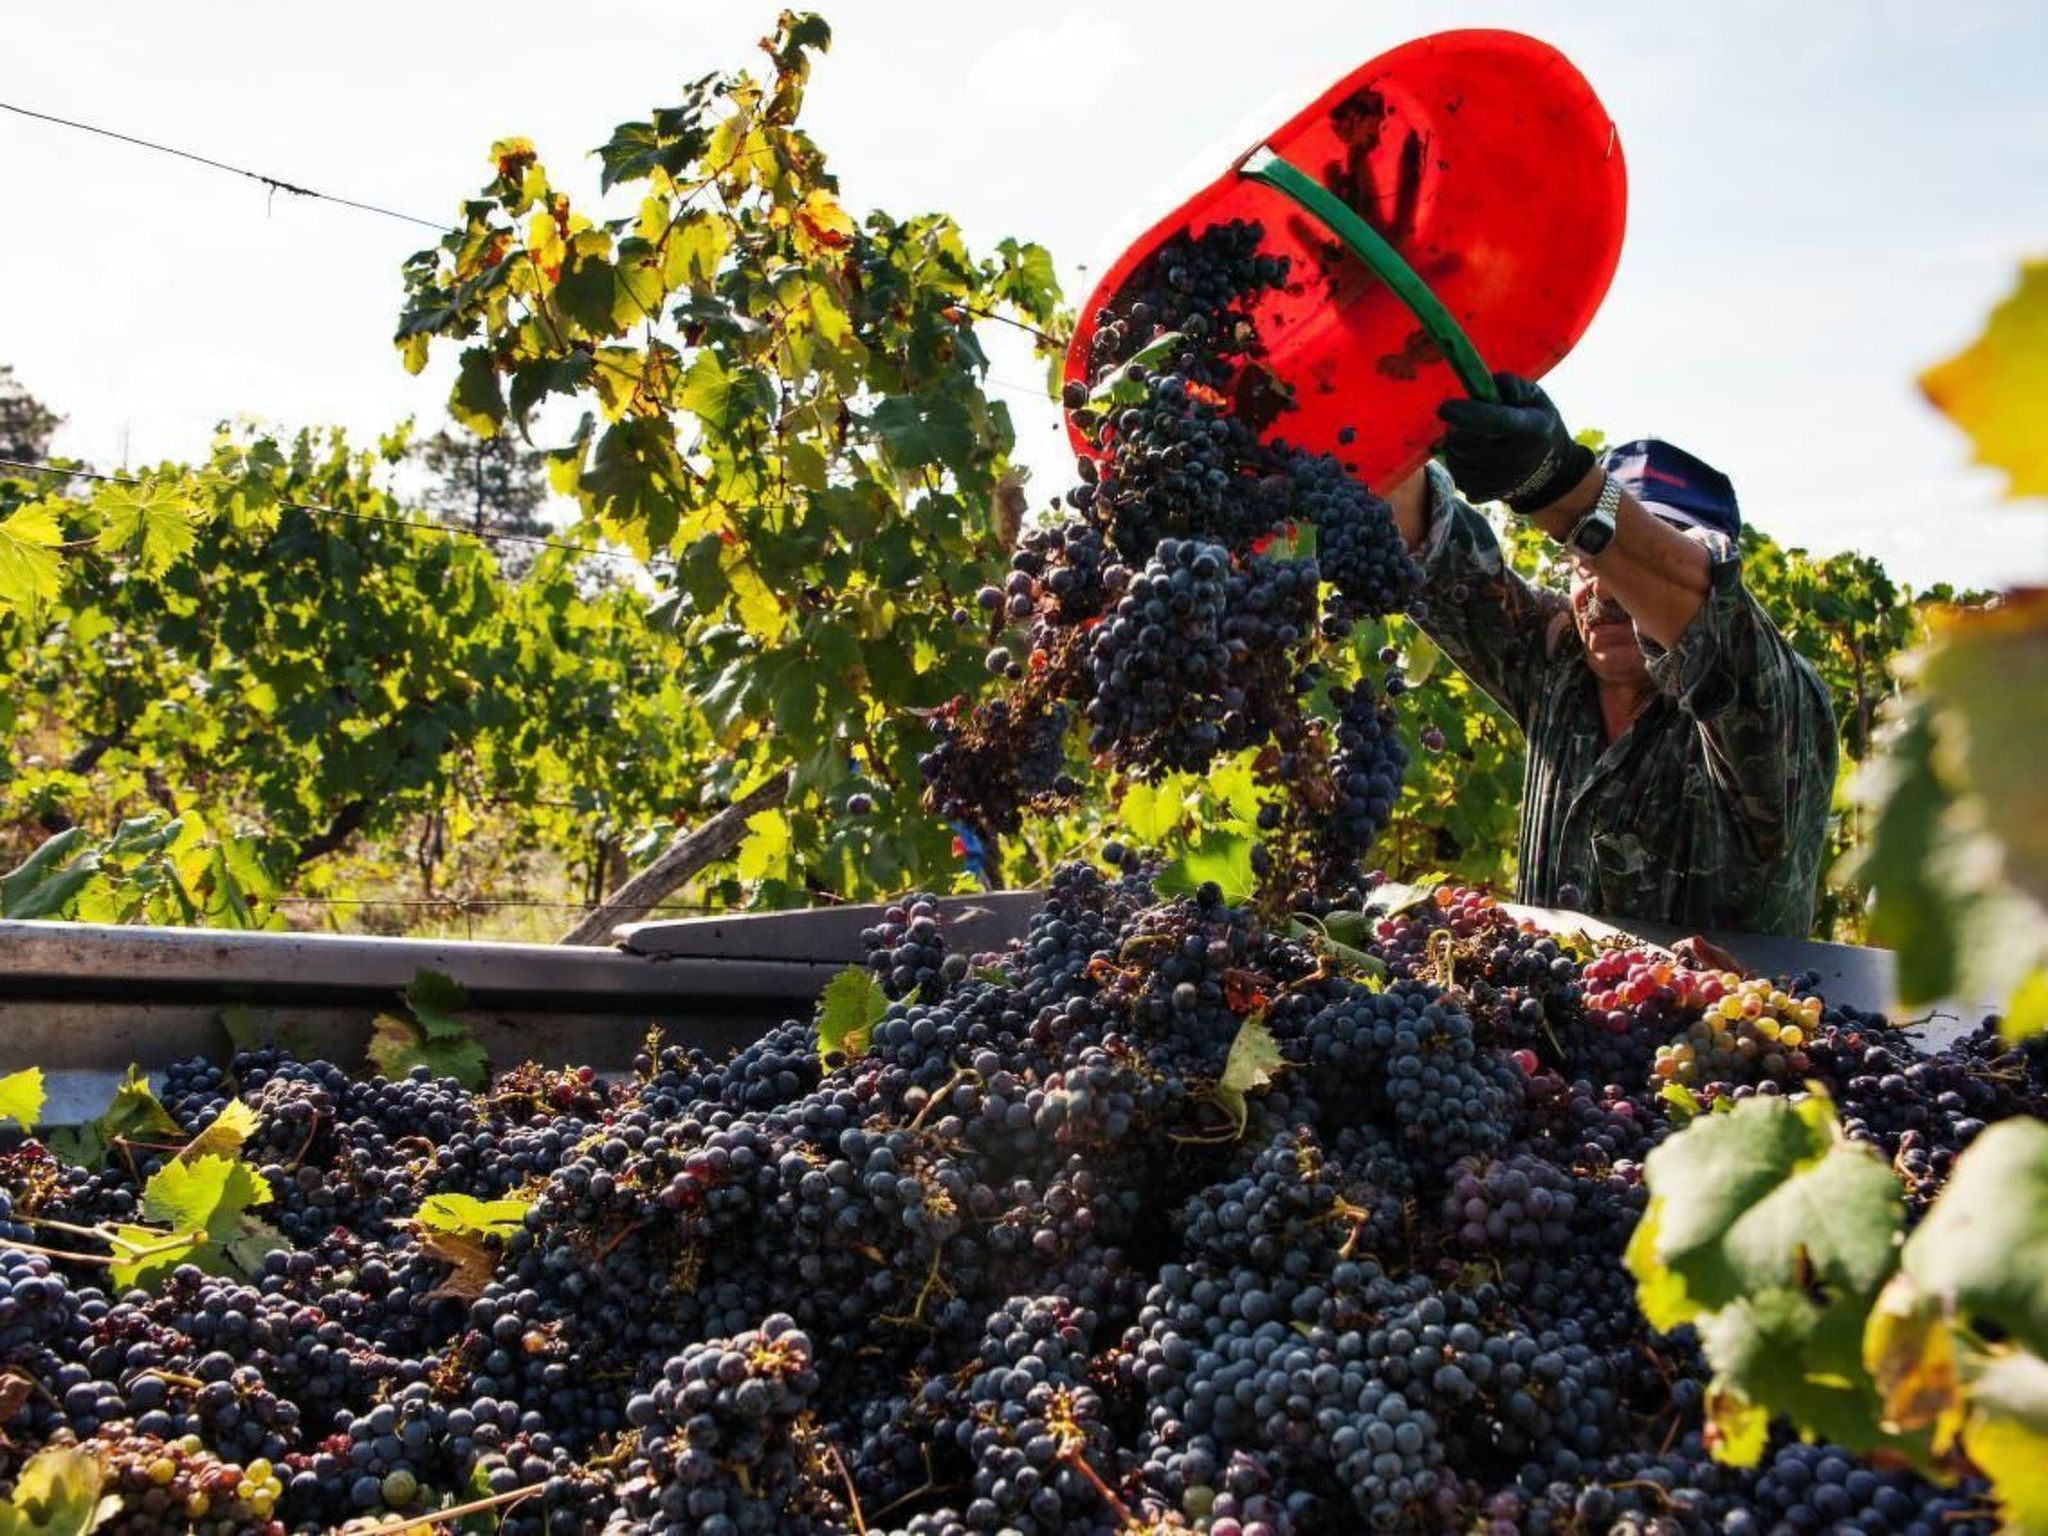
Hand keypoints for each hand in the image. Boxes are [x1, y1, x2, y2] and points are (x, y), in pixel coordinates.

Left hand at [1435, 372, 1593, 513]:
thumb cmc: (1536, 424)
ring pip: (1455, 458)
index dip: (1465, 415)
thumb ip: (1510, 384)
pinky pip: (1456, 473)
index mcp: (1531, 429)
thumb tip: (1485, 388)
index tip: (1444, 408)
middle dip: (1457, 427)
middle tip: (1466, 420)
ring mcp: (1497, 481)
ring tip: (1474, 438)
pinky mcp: (1482, 494)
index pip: (1494, 422)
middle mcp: (1515, 459)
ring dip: (1457, 444)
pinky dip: (1460, 462)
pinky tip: (1476, 457)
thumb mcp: (1535, 398)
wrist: (1547, 473)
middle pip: (1465, 441)